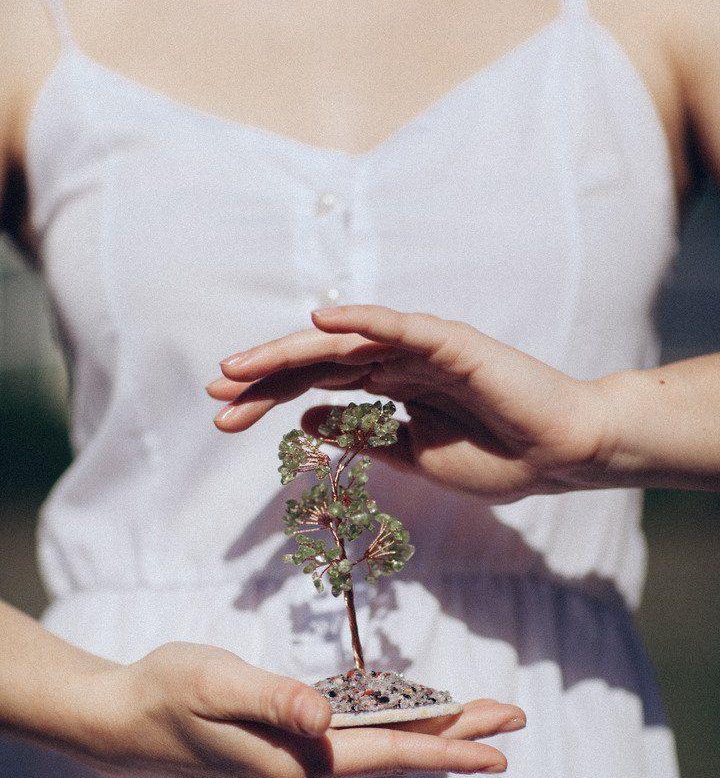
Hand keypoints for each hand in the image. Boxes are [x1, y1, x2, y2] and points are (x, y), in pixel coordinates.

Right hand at [67, 641, 521, 777]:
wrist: (128, 723)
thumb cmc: (169, 692)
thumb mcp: (216, 683)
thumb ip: (273, 699)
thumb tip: (323, 717)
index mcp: (296, 762)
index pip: (387, 754)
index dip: (447, 748)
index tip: (501, 751)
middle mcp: (305, 777)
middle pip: (397, 756)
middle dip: (457, 737)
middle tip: (513, 720)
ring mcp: (298, 773)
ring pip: (380, 752)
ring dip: (429, 732)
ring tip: (477, 715)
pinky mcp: (289, 760)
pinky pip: (356, 748)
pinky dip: (392, 731)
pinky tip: (410, 717)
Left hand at [208, 304, 616, 501]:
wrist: (558, 456)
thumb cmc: (496, 458)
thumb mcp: (411, 455)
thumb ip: (361, 435)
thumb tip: (306, 419)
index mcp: (388, 387)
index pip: (315, 385)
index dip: (268, 397)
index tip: (223, 417)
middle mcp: (398, 360)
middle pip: (318, 362)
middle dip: (264, 377)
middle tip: (214, 393)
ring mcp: (423, 348)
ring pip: (346, 342)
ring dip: (291, 351)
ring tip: (241, 367)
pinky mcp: (453, 342)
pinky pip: (400, 327)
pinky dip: (363, 319)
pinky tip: (322, 320)